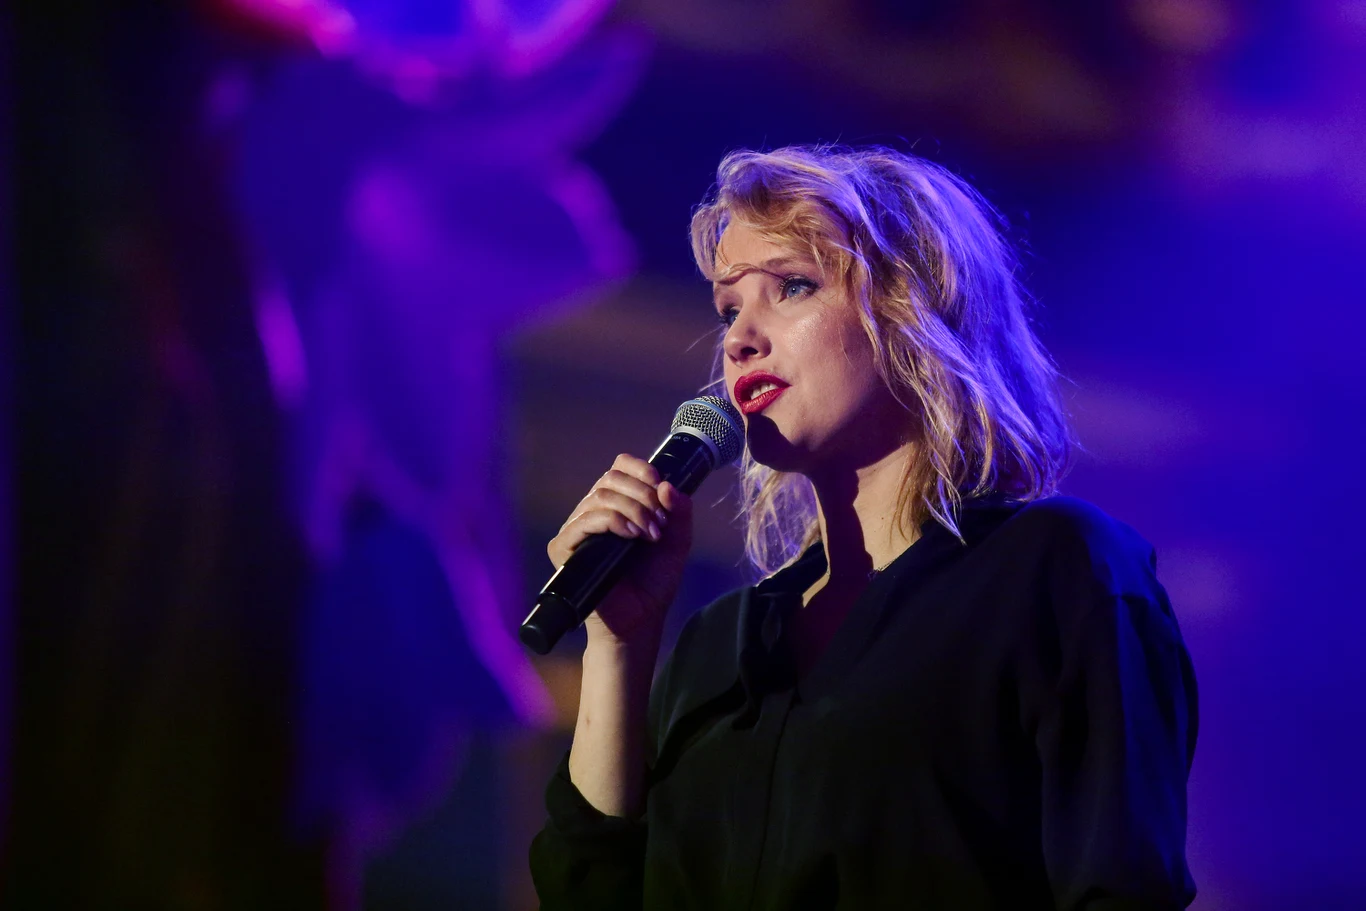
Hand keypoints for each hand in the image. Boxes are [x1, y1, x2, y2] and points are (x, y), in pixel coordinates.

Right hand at [547, 453, 692, 651]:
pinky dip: (612, 522)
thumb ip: (680, 512)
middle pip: (611, 478)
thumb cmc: (653, 581)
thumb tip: (667, 485)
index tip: (663, 491)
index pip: (620, 467)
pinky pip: (584, 521)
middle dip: (643, 495)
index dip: (642, 471)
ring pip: (600, 497)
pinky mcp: (564, 548)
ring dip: (633, 510)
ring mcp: (576, 529)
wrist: (640, 619)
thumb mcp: (677, 541)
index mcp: (616, 504)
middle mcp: (592, 512)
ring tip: (651, 534)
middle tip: (660, 522)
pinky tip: (632, 536)